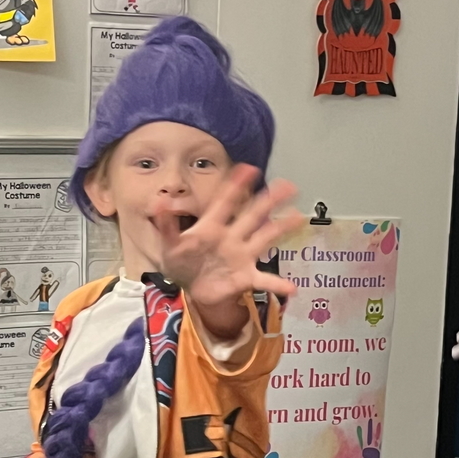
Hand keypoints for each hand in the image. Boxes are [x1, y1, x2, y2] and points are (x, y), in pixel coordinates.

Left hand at [153, 164, 304, 326]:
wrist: (191, 288)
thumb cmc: (182, 262)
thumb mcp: (169, 244)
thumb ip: (166, 224)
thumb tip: (159, 203)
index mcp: (212, 227)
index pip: (226, 202)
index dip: (236, 186)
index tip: (249, 169)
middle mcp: (232, 238)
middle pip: (253, 215)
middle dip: (270, 200)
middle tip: (288, 186)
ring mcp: (241, 256)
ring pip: (265, 239)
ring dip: (282, 228)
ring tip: (299, 218)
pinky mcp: (245, 277)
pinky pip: (264, 281)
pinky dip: (277, 284)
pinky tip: (291, 288)